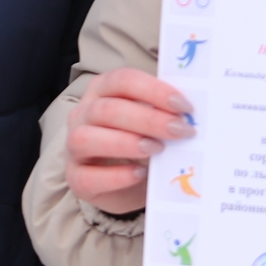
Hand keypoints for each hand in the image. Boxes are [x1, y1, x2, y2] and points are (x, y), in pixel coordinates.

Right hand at [64, 68, 192, 214]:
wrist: (128, 184)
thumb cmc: (142, 144)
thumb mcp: (152, 123)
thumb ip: (165, 113)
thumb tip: (192, 114)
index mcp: (102, 90)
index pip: (122, 80)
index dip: (154, 90)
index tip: (183, 106)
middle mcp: (83, 114)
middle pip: (108, 109)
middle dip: (148, 119)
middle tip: (180, 130)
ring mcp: (73, 147)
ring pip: (87, 138)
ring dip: (126, 143)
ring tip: (157, 149)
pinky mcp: (76, 178)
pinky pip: (89, 177)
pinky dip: (116, 176)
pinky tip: (140, 174)